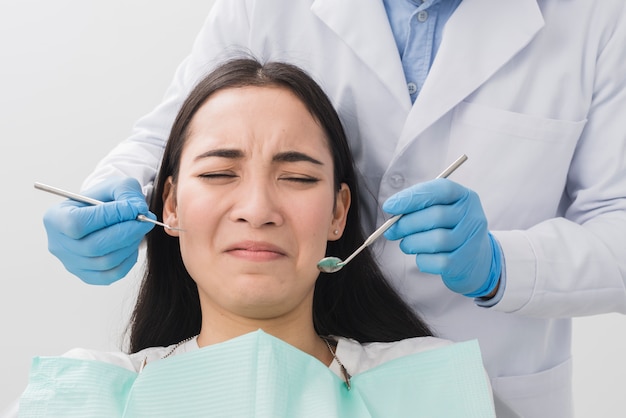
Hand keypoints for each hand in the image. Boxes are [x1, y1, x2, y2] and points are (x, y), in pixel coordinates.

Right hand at [43, 177, 154, 284]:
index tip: (134, 208)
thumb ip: (127, 192)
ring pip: (105, 262)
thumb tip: (139, 210)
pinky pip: (112, 275)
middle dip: (126, 232)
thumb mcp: (114, 185)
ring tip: (139, 230)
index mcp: (55, 218)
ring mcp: (71, 263)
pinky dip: (128, 260)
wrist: (101, 215)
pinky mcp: (87, 276)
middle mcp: (58, 244)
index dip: (109, 216)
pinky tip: (132, 244)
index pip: (78, 223)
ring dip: (130, 244)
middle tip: (145, 221)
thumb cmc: (105, 199)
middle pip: (93, 246)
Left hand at [382, 179, 501, 297]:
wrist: (476, 260)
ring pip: (435, 240)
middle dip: (406, 224)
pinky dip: (422, 260)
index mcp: (465, 197)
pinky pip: (437, 262)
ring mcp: (471, 241)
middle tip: (391, 231)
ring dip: (412, 243)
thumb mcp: (441, 210)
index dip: (412, 197)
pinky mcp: (464, 263)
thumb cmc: (449, 230)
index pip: (440, 190)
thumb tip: (392, 211)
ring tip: (406, 244)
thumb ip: (419, 206)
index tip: (389, 206)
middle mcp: (473, 217)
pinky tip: (422, 256)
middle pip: (435, 216)